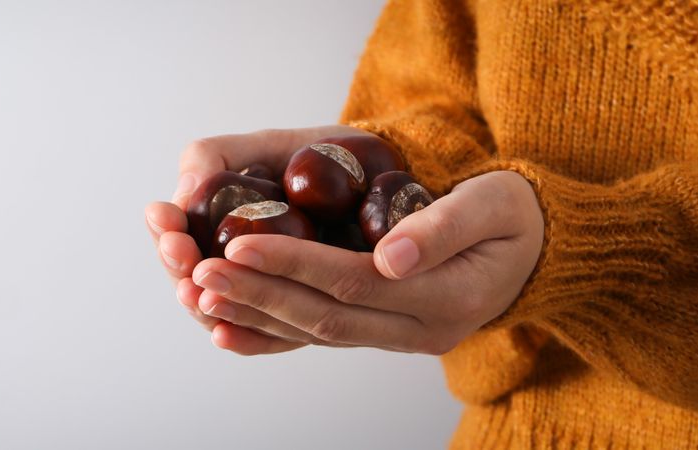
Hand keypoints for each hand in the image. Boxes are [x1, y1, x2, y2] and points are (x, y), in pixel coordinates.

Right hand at [144, 126, 371, 352]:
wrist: (391, 173)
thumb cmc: (324, 155)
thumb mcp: (267, 145)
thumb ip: (215, 157)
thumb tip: (186, 189)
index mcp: (218, 225)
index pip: (176, 237)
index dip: (165, 231)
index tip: (165, 218)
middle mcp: (236, 265)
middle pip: (190, 280)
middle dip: (177, 266)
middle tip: (177, 252)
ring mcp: (270, 293)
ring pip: (222, 312)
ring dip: (201, 304)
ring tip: (194, 291)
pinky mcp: (308, 314)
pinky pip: (272, 337)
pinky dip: (244, 338)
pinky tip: (222, 334)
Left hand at [191, 170, 543, 354]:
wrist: (540, 250)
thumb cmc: (516, 213)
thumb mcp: (496, 204)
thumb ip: (445, 227)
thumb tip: (391, 256)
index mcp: (447, 297)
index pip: (352, 282)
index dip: (292, 264)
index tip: (239, 244)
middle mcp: (419, 330)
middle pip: (322, 315)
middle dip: (256, 294)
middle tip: (198, 273)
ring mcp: (399, 338)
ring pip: (314, 333)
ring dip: (254, 315)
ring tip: (199, 295)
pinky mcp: (381, 333)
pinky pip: (319, 339)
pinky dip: (270, 334)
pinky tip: (226, 327)